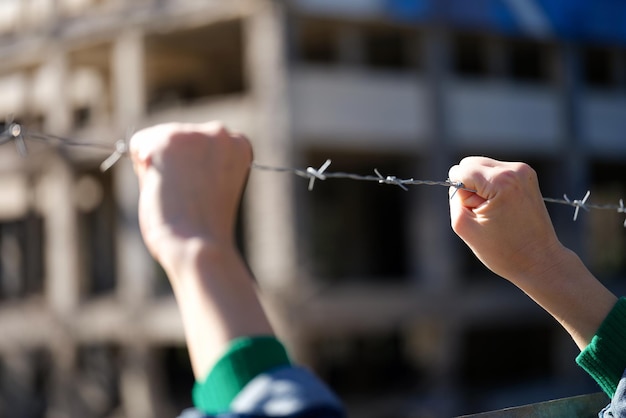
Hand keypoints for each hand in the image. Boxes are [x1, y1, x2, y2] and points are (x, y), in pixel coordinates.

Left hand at [130, 121, 251, 275]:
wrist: (201, 245)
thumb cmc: (205, 229)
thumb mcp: (214, 186)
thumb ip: (196, 164)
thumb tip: (153, 151)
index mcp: (239, 145)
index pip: (200, 144)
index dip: (192, 171)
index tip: (202, 194)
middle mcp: (220, 132)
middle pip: (178, 136)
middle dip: (174, 163)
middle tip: (187, 197)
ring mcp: (194, 134)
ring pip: (157, 139)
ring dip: (158, 165)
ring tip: (176, 193)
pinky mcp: (167, 140)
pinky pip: (138, 144)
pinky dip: (142, 168)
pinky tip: (160, 187)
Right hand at [448, 157, 616, 348]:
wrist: (540, 261)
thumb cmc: (503, 250)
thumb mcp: (463, 225)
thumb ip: (455, 198)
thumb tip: (459, 182)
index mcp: (500, 181)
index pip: (461, 170)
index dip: (460, 192)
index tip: (474, 210)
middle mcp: (515, 169)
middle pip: (472, 163)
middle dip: (469, 185)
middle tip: (483, 211)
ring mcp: (524, 171)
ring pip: (483, 167)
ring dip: (481, 187)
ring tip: (494, 211)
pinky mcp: (528, 177)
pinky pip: (496, 173)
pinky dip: (493, 188)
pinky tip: (502, 208)